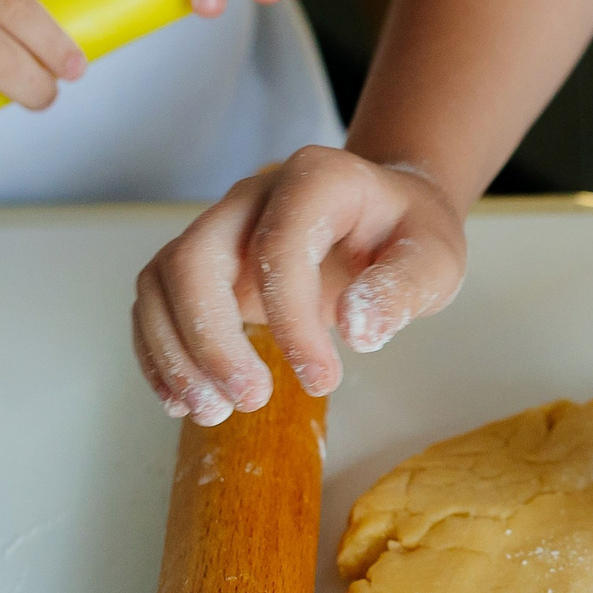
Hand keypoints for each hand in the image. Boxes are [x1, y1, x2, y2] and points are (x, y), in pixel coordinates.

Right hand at [132, 146, 466, 422]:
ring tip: (213, 412)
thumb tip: (357, 329)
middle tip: (250, 400)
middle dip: (210, 339)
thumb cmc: (407, 237)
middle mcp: (252, 196)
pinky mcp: (204, 265)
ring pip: (162, 281)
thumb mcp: (435, 259)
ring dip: (175, 353)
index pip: (278, 244)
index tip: (322, 379)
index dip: (290, 319)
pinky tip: (185, 399)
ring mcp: (220, 228)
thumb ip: (403, 288)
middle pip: (193, 258)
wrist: (385, 217)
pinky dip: (159, 353)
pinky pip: (156, 302)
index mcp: (315, 179)